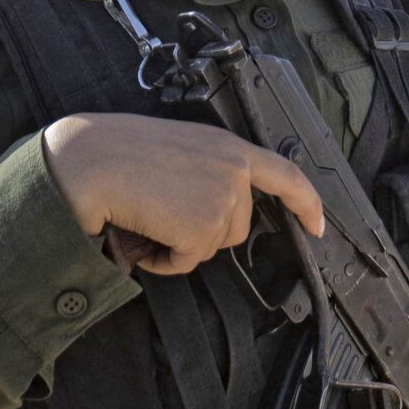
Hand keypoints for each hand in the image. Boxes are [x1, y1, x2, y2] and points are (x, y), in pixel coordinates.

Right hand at [40, 113, 323, 275]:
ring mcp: (223, 198)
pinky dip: (164, 260)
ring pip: (212, 246)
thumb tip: (213, 215)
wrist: (90, 161)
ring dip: (179, 244)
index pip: (286, 174)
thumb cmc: (118, 153)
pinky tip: (143, 237)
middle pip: (237, 226)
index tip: (318, 225)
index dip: (307, 203)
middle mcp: (234, 170)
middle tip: (161, 213)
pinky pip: (188, 262)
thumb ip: (209, 172)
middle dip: (201, 231)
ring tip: (148, 219)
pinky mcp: (204, 226)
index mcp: (229, 146)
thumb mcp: (181, 149)